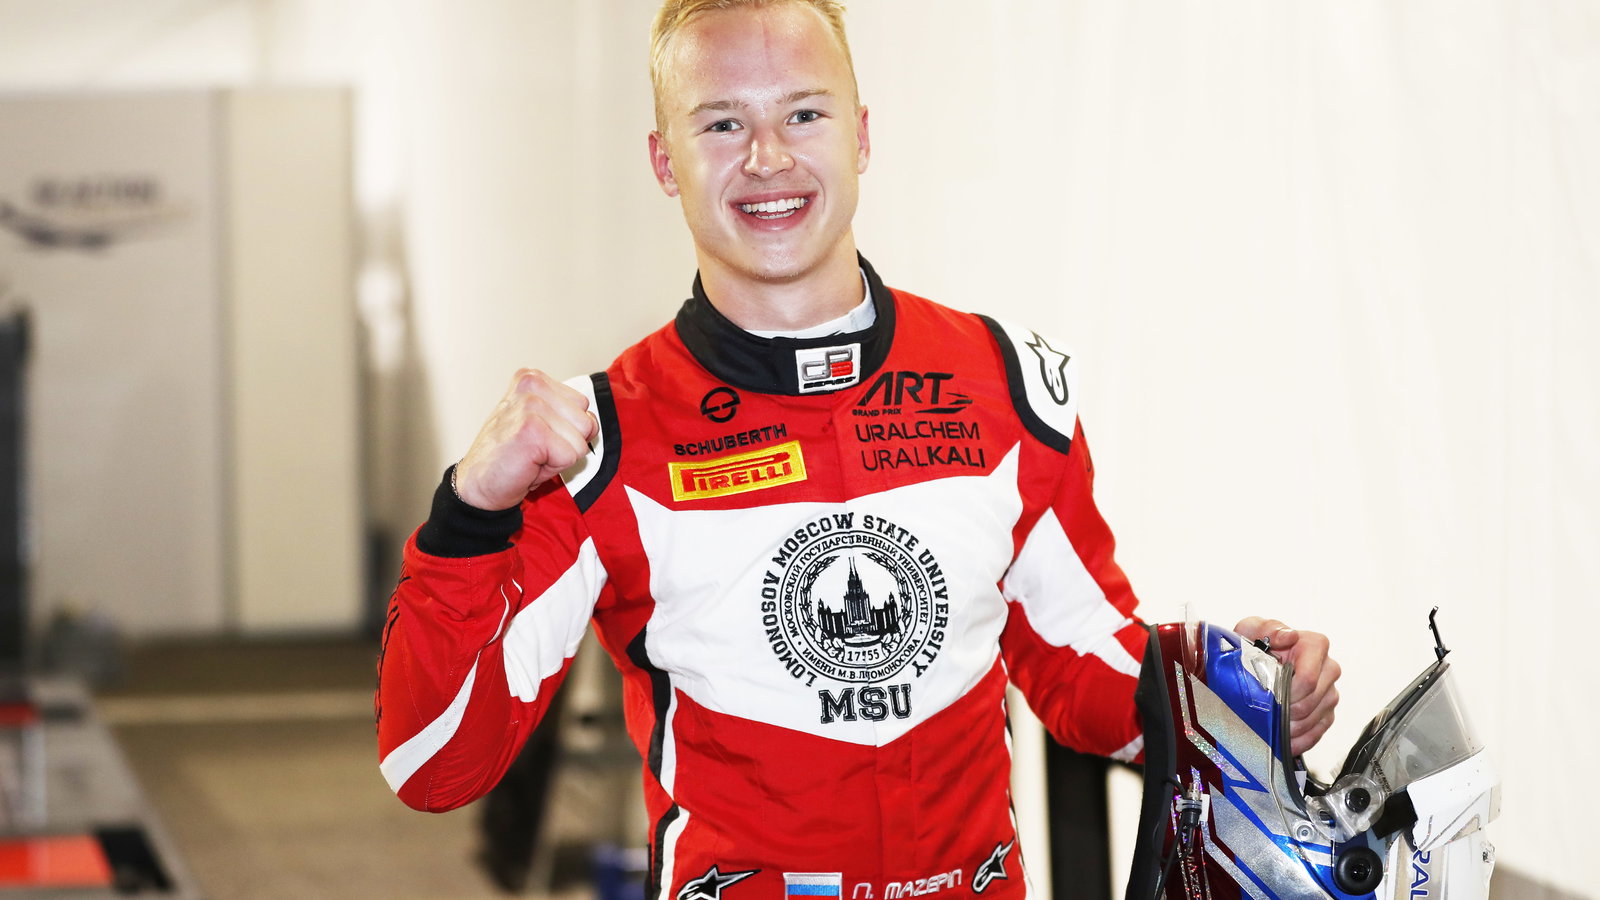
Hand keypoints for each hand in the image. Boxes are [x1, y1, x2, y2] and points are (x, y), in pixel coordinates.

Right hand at [453, 369, 598, 510]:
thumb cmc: (511, 457)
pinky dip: (553, 468)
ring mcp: (530, 406)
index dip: (566, 430)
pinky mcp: (531, 430)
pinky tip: (527, 463)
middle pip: (586, 421)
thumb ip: (569, 415)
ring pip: (580, 440)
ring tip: (532, 455)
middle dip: (566, 443)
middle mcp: (531, 385)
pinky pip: (570, 456)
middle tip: (535, 449)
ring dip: (560, 456)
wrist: (478, 485)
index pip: (583, 406)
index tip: (538, 437)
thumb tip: (593, 423)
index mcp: (533, 378)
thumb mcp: (543, 424)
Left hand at [1233, 616, 1340, 755]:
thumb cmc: (1255, 644)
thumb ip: (1268, 628)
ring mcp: (1329, 693)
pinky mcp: (1326, 714)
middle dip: (1285, 710)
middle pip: (1311, 702)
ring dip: (1289, 727)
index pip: (1308, 679)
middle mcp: (1328, 669)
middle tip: (1265, 710)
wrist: (1254, 662)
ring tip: (1269, 723)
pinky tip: (1281, 738)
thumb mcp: (1252, 629)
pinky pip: (1316, 734)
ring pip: (1313, 720)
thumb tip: (1288, 636)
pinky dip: (1297, 740)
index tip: (1270, 693)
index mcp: (1315, 645)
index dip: (1287, 691)